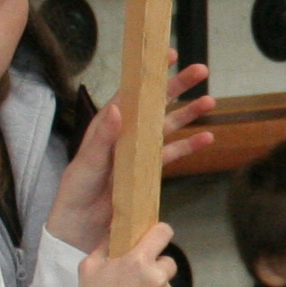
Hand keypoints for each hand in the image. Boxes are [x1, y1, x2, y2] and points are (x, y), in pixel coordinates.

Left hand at [45, 60, 215, 253]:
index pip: (130, 94)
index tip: (167, 55)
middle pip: (154, 106)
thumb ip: (103, 137)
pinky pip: (172, 155)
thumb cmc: (75, 194)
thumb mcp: (87, 164)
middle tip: (201, 70)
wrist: (78, 231)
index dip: (149, 74)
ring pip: (167, 127)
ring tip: (210, 100)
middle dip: (177, 88)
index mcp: (106, 127)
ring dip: (188, 114)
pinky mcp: (147, 173)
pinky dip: (189, 146)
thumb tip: (118, 107)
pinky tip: (207, 138)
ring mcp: (137, 154)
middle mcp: (124, 135)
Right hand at [74, 223, 177, 286]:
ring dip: (155, 283)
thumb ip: (104, 246)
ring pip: (166, 280)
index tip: (152, 237)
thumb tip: (112, 232)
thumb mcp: (89, 268)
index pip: (163, 232)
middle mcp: (157, 276)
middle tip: (137, 272)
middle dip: (155, 263)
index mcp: (139, 261)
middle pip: (168, 259)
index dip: (159, 232)